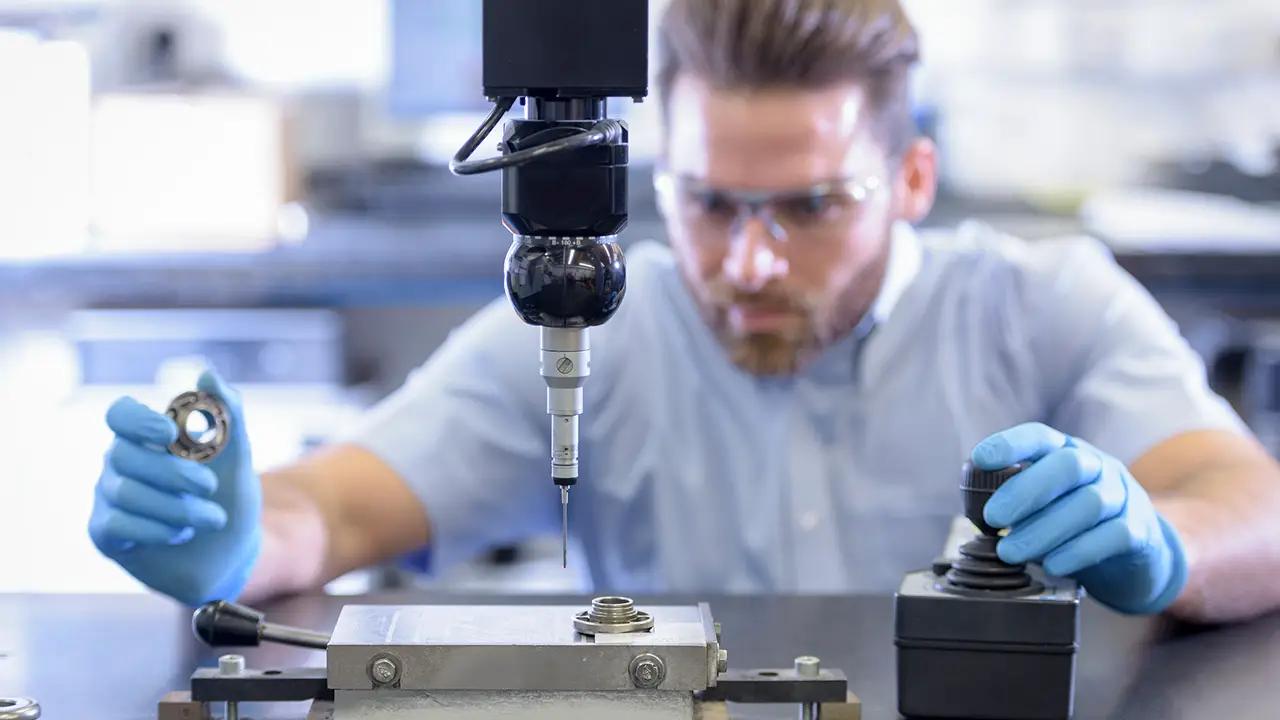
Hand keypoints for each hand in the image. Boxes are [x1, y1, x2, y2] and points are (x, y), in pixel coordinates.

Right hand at [89, 369, 261, 605]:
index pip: (119, 413)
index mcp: (149, 437)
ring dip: (177, 506)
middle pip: (123, 454)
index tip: (169, 432)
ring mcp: (108, 498)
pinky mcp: (105, 533)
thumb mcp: (238, 457)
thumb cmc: (229, 499)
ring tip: (212, 518)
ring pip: (125, 492)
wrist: (230, 555)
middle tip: (210, 487)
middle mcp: (120, 463)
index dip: (137, 419)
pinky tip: (181, 533)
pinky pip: (119, 524)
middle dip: (173, 472)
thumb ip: (228, 414)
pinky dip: (158, 529)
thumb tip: (207, 373)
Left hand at [970, 422, 1188, 614]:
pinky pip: (1113, 535)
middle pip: (1068, 465)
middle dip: (1025, 491)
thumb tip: (975, 511)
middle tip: (993, 519)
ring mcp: (1123, 496)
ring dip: (1044, 530)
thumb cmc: (1073, 522)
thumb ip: (1016, 500)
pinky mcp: (1140, 530)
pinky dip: (1078, 551)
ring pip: (1089, 503)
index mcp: (1066, 452)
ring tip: (1011, 552)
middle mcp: (1098, 467)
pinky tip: (1052, 565)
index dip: (1011, 444)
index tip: (980, 460)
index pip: (1040, 437)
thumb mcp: (1045, 502)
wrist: (1135, 552)